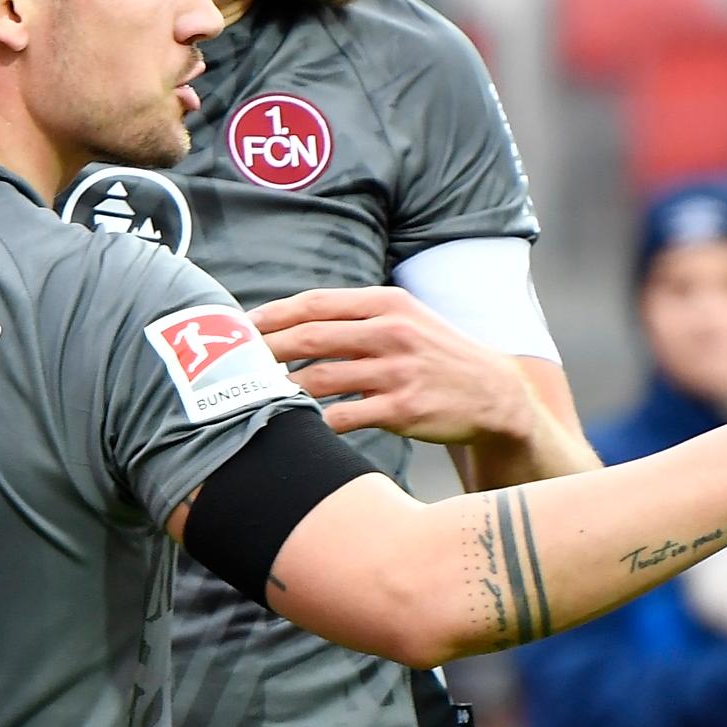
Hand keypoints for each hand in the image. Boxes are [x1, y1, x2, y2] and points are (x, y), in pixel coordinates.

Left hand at [251, 287, 532, 442]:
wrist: (494, 394)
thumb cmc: (436, 355)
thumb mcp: (406, 319)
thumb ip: (356, 317)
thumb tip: (293, 321)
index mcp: (388, 304)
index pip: (315, 304)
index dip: (272, 315)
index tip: (240, 327)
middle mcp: (391, 332)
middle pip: (310, 337)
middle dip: (264, 350)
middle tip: (232, 363)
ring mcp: (397, 371)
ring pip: (318, 378)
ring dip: (281, 387)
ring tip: (254, 395)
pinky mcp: (402, 409)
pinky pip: (343, 416)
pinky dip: (314, 420)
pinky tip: (296, 423)